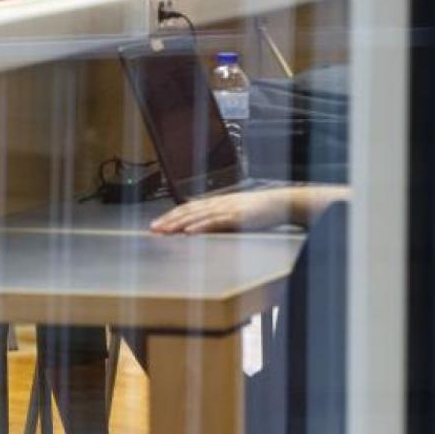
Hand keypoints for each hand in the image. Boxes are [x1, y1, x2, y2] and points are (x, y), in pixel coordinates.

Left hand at [150, 189, 294, 234]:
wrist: (281, 203)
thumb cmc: (261, 210)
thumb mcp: (236, 213)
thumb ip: (220, 219)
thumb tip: (203, 228)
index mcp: (217, 202)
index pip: (189, 208)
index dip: (172, 215)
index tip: (157, 224)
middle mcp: (219, 203)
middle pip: (188, 211)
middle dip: (169, 220)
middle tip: (153, 229)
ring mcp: (227, 208)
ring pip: (197, 215)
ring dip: (179, 223)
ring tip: (165, 230)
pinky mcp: (237, 216)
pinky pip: (215, 221)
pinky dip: (200, 226)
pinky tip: (189, 231)